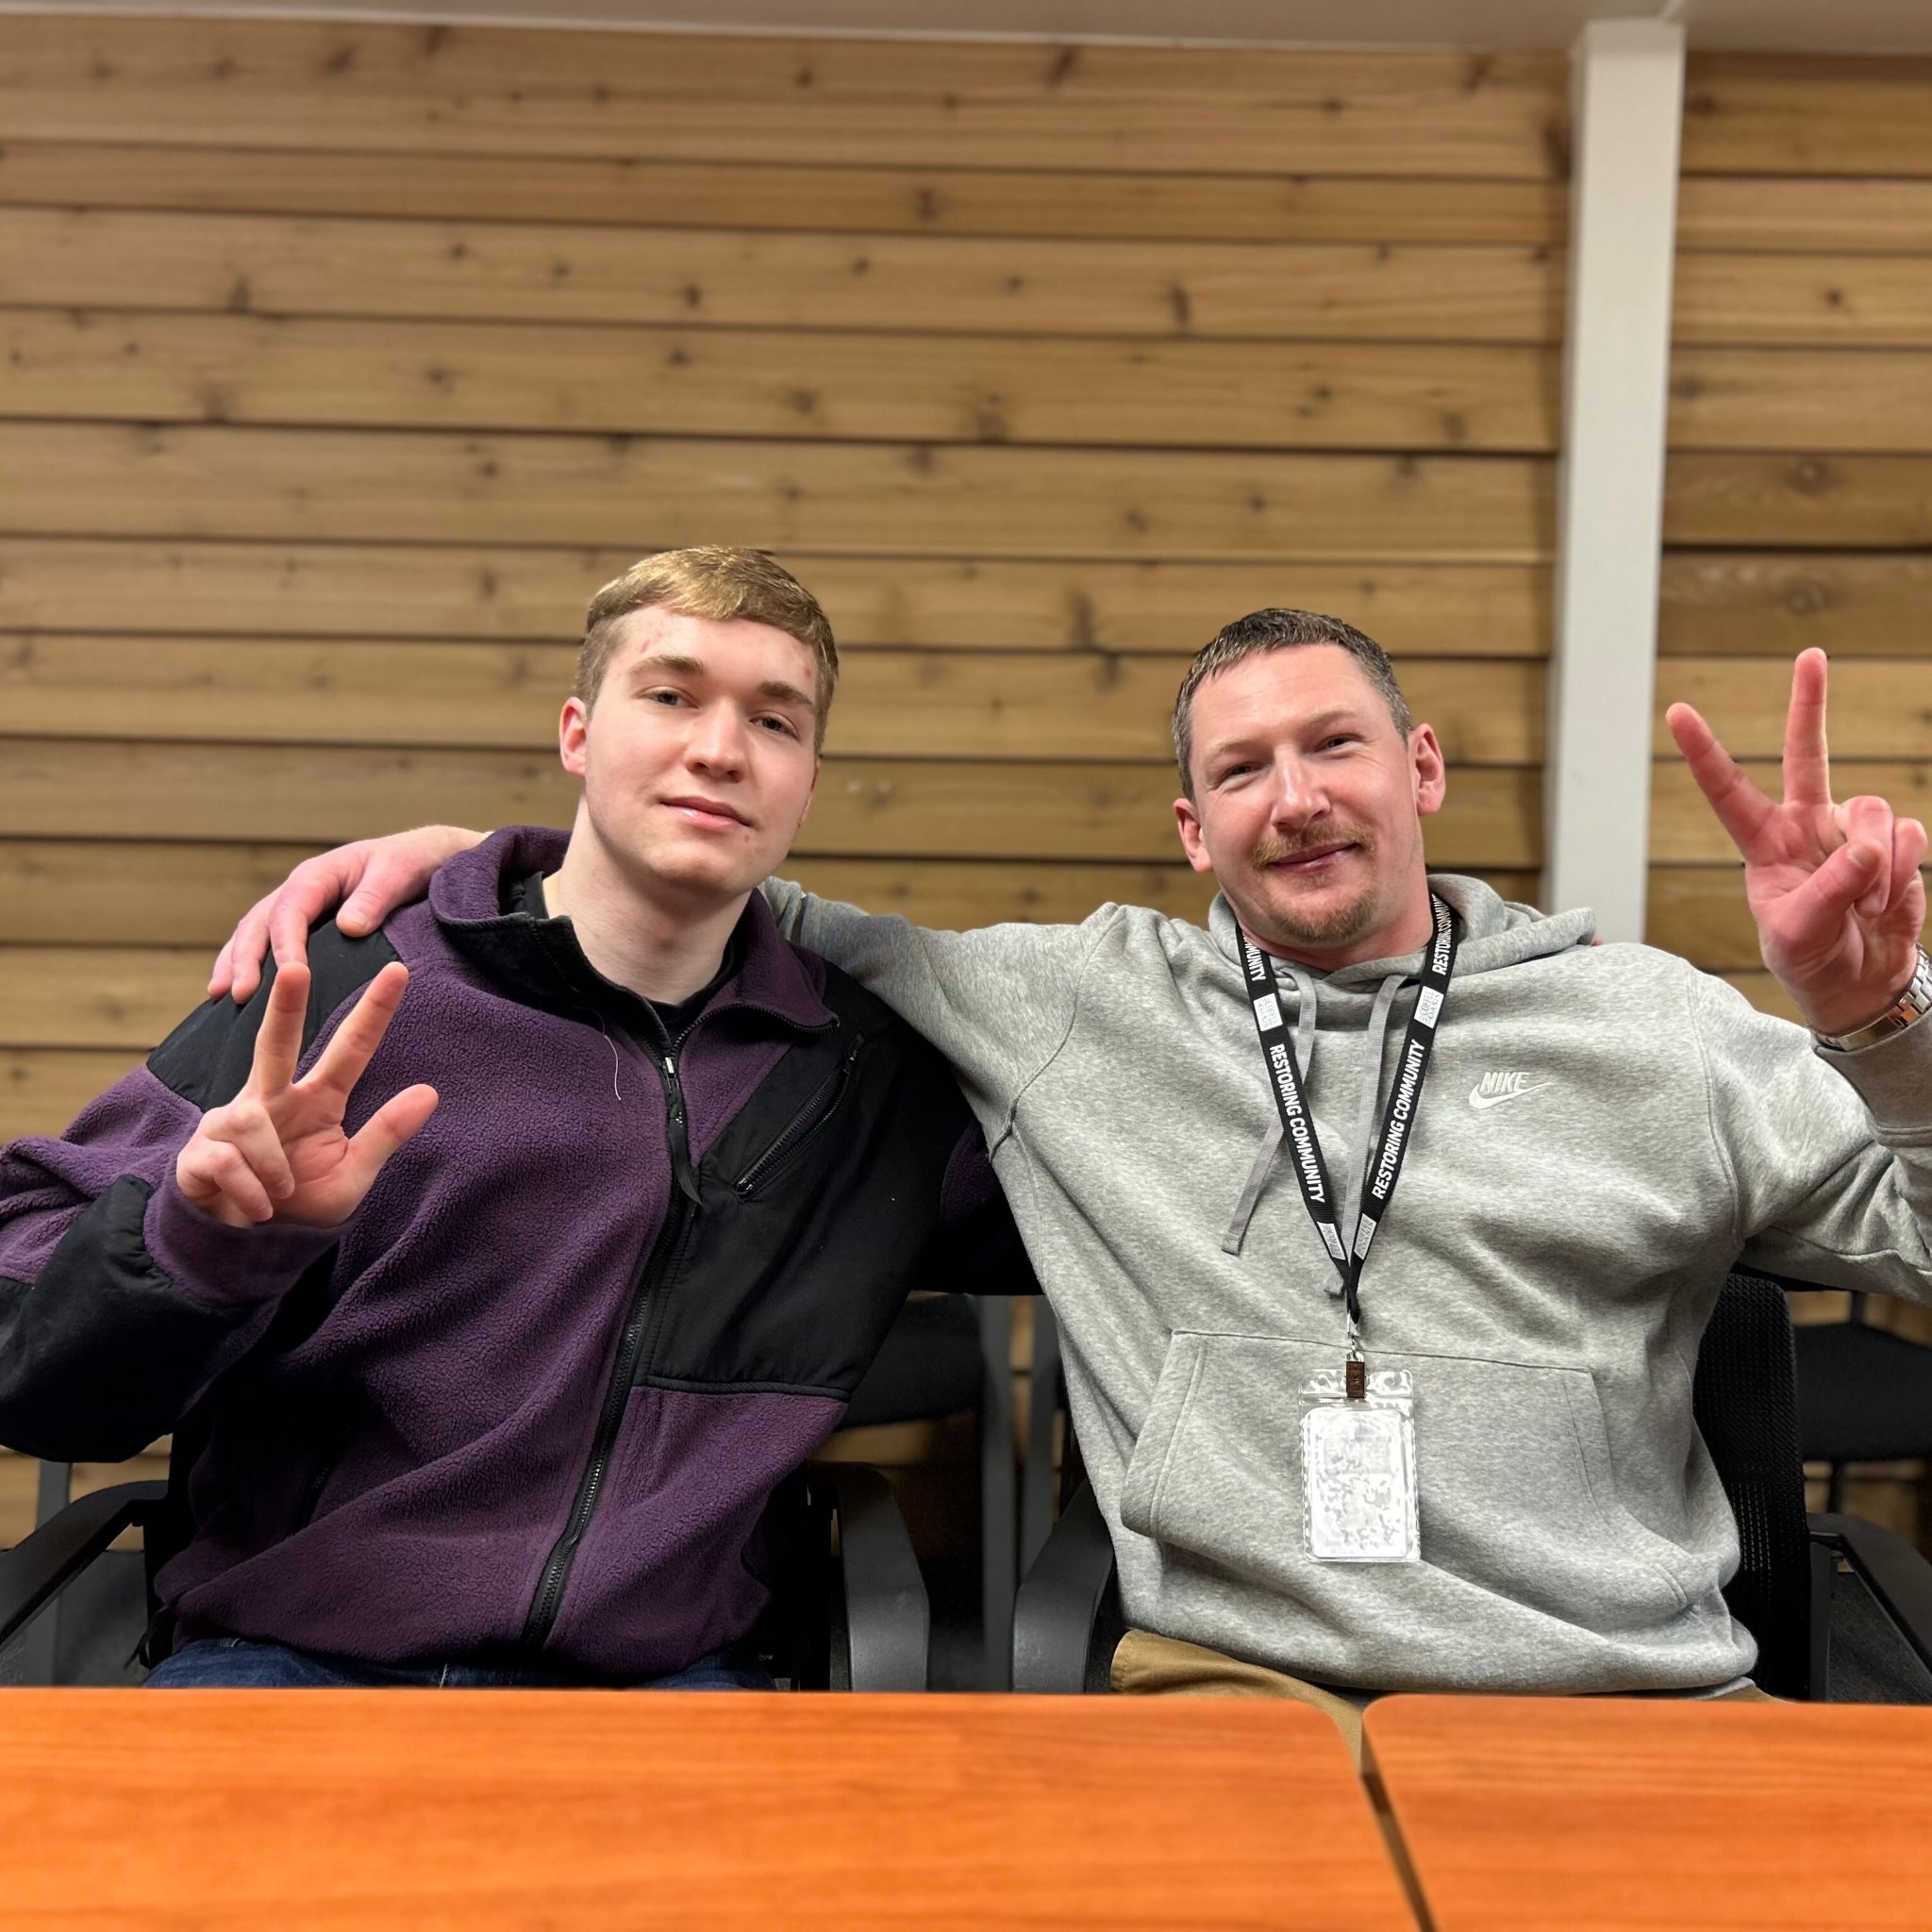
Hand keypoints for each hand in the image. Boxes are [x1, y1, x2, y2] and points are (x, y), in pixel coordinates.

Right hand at [176, 961, 438, 1228]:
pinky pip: (228, 1161)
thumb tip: (430, 1091)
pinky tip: (256, 1207)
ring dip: (274, 1171)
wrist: (249, 1248)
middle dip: (284, 1006)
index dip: (374, 1011)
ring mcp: (231, 1119)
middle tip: (295, 967)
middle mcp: (273, 1097)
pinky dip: (251, 1191)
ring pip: (253, 1124)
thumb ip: (386, 1134)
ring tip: (279, 1196)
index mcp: (318, 1100)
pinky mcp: (200, 1149)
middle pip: (276, 1042)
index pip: (350, 1049)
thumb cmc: (302, 1202)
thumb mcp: (354, 1173)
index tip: (398, 970)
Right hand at [210, 826, 484, 1001]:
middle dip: (244, 958)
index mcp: (318, 875)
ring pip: (254, 934)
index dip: (285, 942)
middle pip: (259, 923)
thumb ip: (375, 898)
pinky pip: (267, 944)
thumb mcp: (398, 875)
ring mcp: (296, 908)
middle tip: (237, 995)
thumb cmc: (411, 864)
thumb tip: (348, 927)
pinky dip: (250, 965)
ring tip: (222, 997)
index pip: (291, 910)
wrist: (423, 858)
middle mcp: (299, 890)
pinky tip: (239, 994)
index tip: (289, 975)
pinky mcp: (303, 926)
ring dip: (235, 963)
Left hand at [1666, 649, 1926, 1035]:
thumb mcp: (1799, 933)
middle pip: (1808, 753)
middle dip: (1810, 703)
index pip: (1728, 792)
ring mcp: (1852, 830)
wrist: (1859, 983)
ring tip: (1864, 907)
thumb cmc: (1810, 958)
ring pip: (1873, 810)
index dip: (1704, 752)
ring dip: (1876, 864)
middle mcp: (1807, 825)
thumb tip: (1866, 847)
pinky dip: (1902, 873)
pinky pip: (1908, 836)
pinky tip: (1886, 904)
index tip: (1676, 711)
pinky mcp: (1895, 843)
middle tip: (1810, 655)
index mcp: (1763, 844)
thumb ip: (1828, 890)